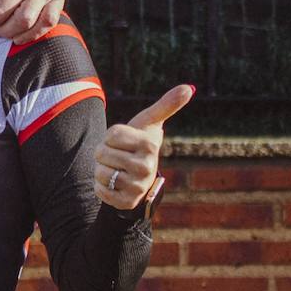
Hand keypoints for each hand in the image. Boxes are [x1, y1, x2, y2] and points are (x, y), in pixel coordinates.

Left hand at [94, 84, 194, 209]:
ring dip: (101, 170)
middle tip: (118, 156)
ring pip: (100, 173)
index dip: (110, 137)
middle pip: (101, 153)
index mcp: (150, 145)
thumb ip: (166, 105)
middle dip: (103, 153)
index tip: (124, 141)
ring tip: (117, 169)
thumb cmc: (140, 142)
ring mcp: (138, 187)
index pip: (110, 135)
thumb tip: (189, 87)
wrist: (138, 175)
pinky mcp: (127, 202)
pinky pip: (100, 191)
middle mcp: (147, 167)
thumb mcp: (149, 122)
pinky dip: (101, 187)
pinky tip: (114, 184)